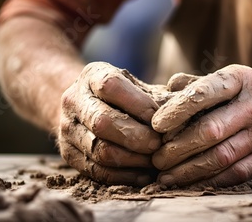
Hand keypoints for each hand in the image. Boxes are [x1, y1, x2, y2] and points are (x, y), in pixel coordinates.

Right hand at [58, 62, 170, 185]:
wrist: (83, 103)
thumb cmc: (123, 94)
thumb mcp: (136, 85)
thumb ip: (157, 95)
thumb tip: (183, 112)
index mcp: (92, 75)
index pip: (111, 86)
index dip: (139, 104)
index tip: (161, 118)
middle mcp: (74, 100)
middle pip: (103, 122)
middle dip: (137, 137)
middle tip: (160, 144)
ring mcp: (67, 128)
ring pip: (100, 150)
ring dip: (133, 160)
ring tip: (156, 161)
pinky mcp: (68, 154)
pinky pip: (96, 171)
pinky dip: (124, 176)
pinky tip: (144, 175)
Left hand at [151, 64, 251, 186]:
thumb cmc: (250, 95)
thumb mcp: (231, 79)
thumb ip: (198, 84)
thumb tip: (167, 90)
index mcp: (240, 79)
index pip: (206, 92)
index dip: (178, 109)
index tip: (156, 125)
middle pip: (211, 130)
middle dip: (178, 147)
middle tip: (157, 159)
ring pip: (221, 156)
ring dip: (189, 169)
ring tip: (166, 176)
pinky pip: (237, 173)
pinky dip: (211, 180)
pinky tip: (190, 183)